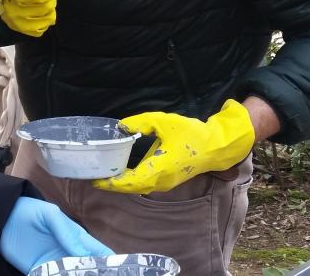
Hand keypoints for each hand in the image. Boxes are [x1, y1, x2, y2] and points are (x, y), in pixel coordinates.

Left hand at [0, 197, 112, 273]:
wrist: (1, 220)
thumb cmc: (29, 212)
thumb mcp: (49, 215)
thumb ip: (66, 232)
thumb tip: (84, 255)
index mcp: (77, 239)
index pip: (100, 253)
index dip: (111, 263)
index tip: (120, 272)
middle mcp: (70, 254)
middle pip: (89, 270)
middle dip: (96, 274)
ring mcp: (56, 265)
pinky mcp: (40, 272)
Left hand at [93, 99, 254, 193]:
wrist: (216, 147)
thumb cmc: (191, 134)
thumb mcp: (163, 122)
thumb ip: (140, 123)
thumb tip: (121, 126)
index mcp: (158, 169)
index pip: (129, 181)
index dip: (110, 182)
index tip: (94, 179)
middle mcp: (160, 181)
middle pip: (130, 187)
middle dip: (111, 183)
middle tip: (92, 175)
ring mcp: (164, 183)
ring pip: (137, 187)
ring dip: (120, 183)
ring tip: (103, 173)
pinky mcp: (167, 181)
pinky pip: (144, 184)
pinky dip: (130, 181)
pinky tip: (120, 171)